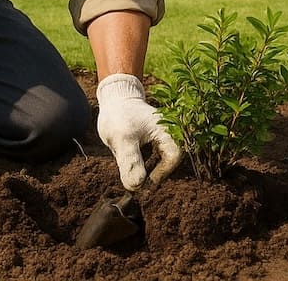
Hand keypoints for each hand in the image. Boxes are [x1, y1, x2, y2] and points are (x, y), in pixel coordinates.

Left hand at [95, 73, 182, 191]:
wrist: (114, 100)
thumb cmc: (119, 115)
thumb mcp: (121, 138)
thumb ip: (130, 162)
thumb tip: (136, 186)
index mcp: (167, 129)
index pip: (173, 157)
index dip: (160, 174)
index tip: (142, 183)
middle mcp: (170, 133)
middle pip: (169, 161)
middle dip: (153, 175)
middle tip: (137, 186)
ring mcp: (162, 138)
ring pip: (161, 162)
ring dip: (148, 171)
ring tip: (132, 176)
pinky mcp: (154, 142)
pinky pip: (154, 158)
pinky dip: (144, 165)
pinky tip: (132, 165)